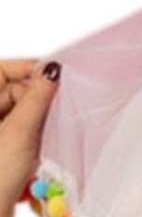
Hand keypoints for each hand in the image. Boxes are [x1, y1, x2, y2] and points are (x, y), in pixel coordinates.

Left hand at [0, 60, 59, 204]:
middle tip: (60, 108)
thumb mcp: (20, 131)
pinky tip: (40, 146)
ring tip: (47, 132)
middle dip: (37, 97)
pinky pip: (18, 129)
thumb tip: (53, 70)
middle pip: (12, 89)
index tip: (59, 76)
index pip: (3, 69)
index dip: (31, 69)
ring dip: (37, 118)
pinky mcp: (0, 147)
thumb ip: (37, 97)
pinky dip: (33, 133)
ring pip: (19, 110)